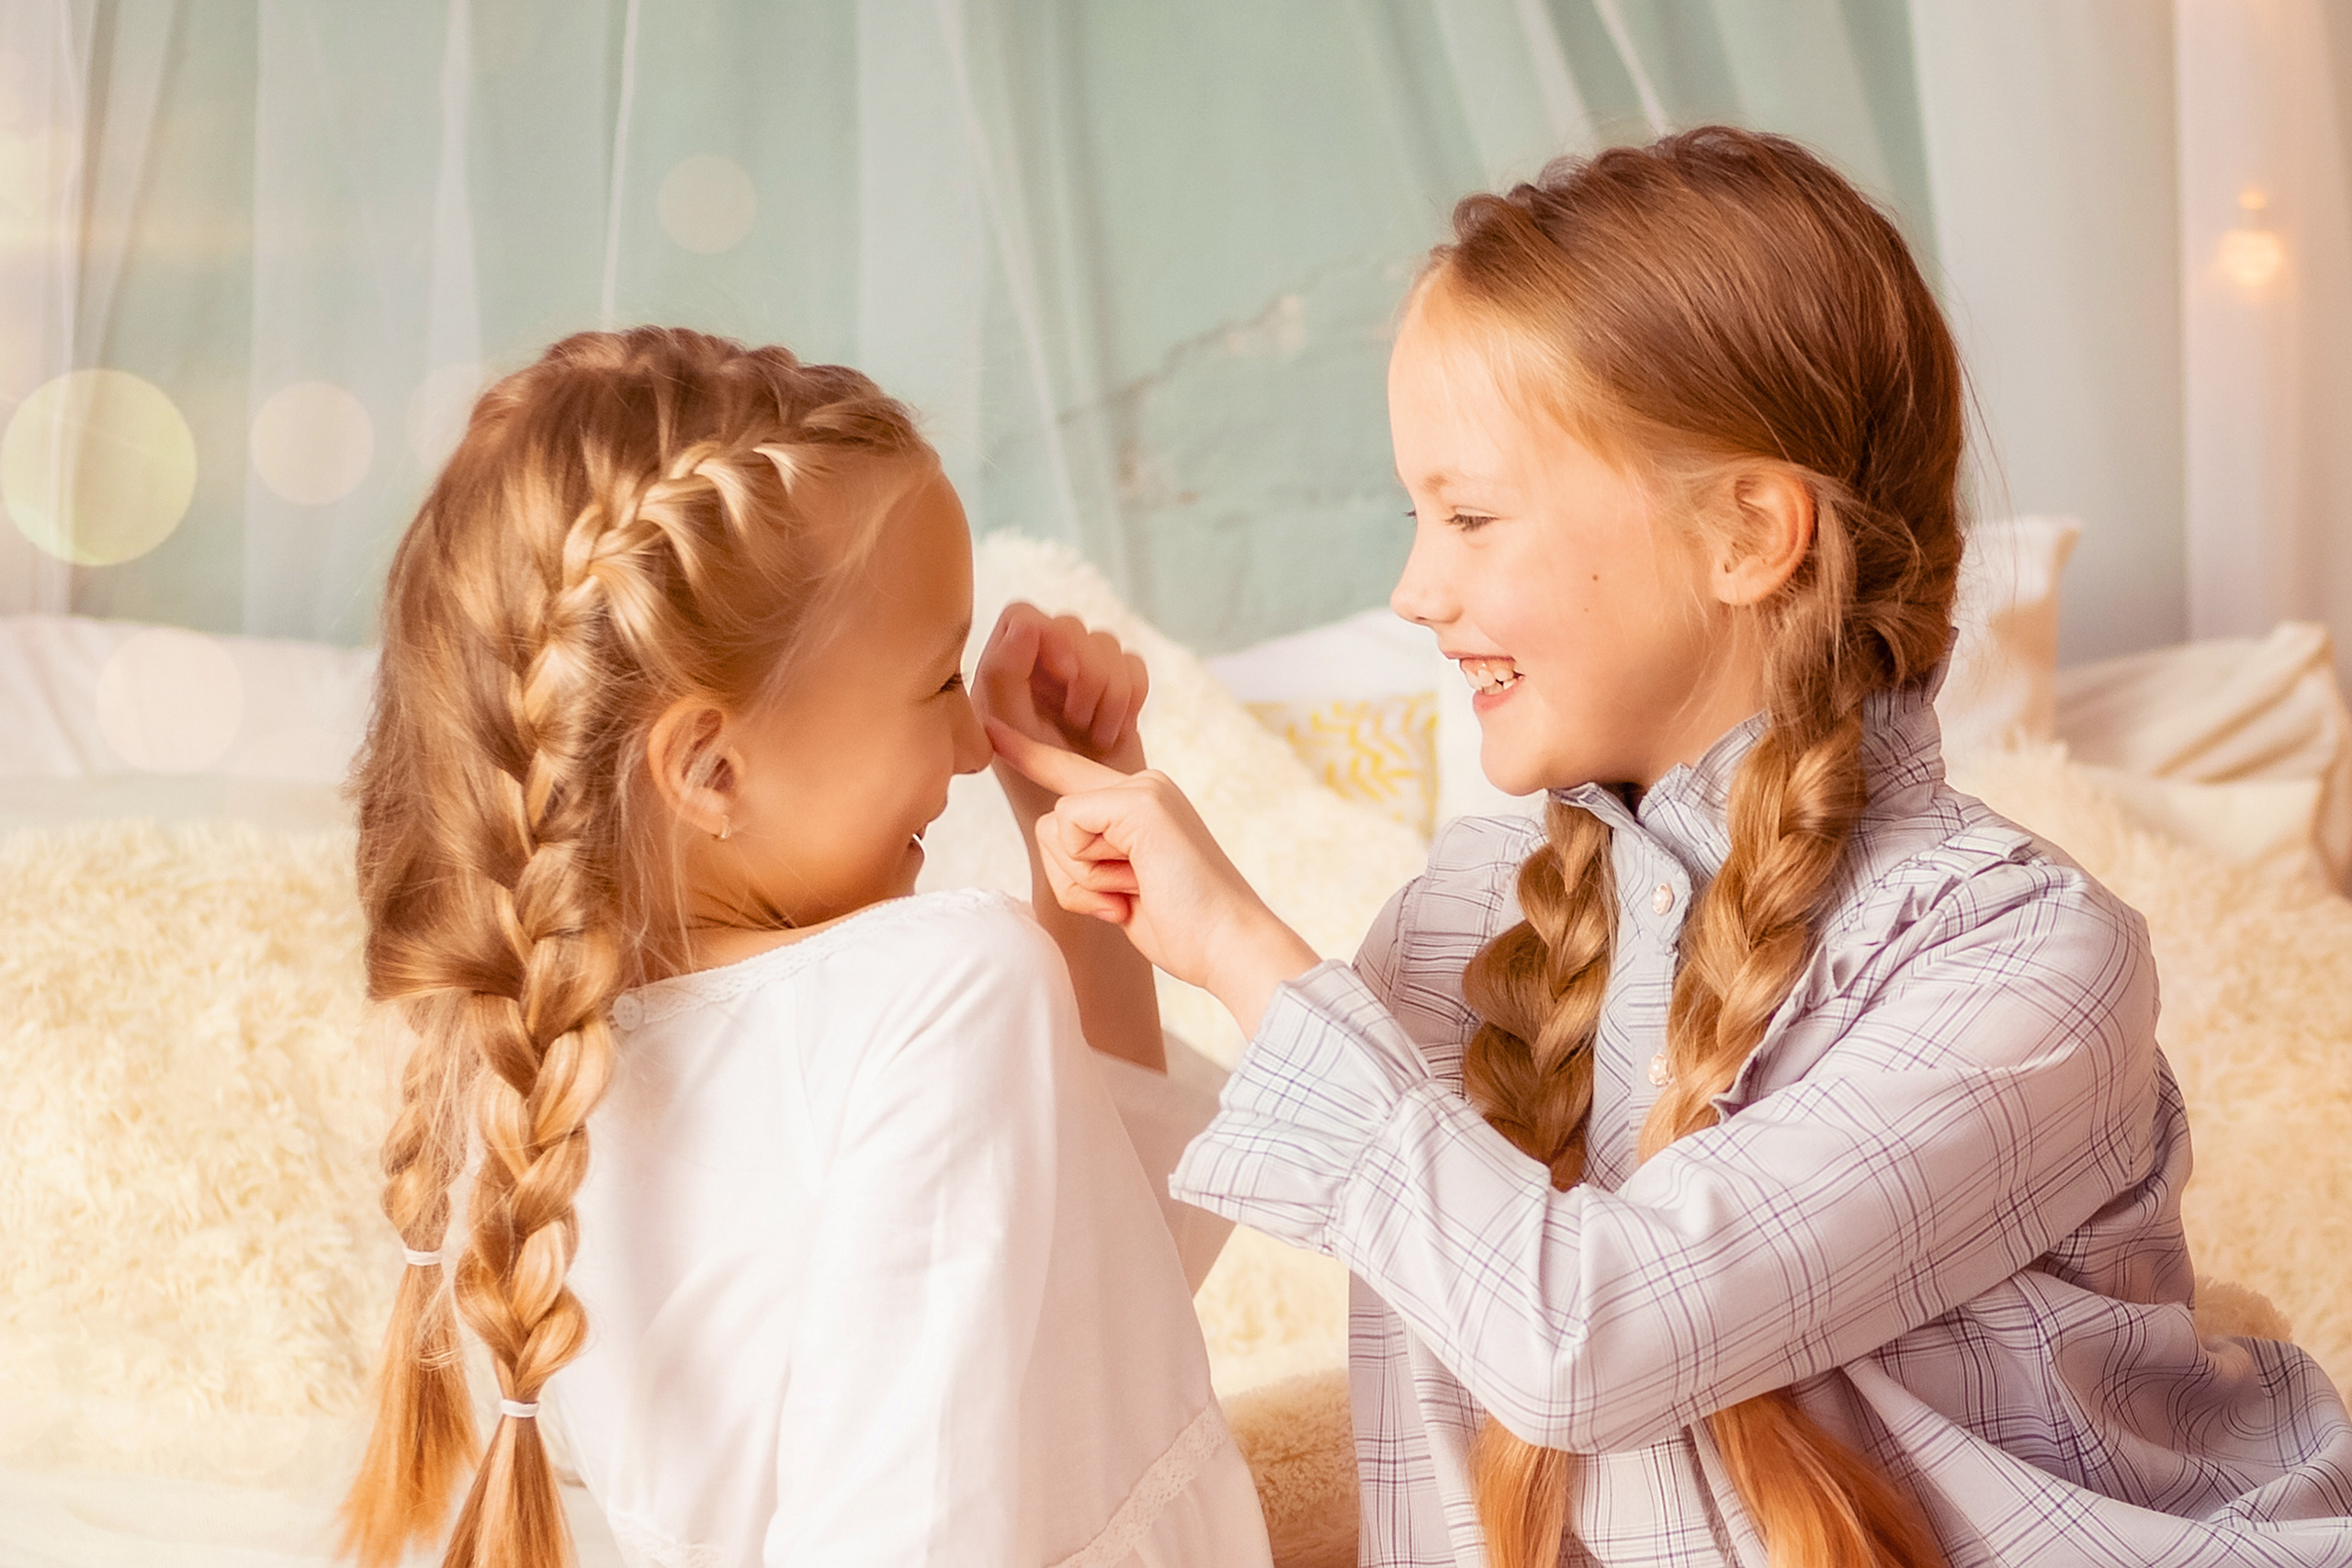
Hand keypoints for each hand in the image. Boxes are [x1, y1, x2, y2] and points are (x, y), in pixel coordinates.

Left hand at [972, 604, 1147, 820]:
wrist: (1088, 832)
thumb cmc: (1035, 790)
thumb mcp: (1008, 731)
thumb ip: (1004, 674)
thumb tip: (1027, 623)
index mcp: (1001, 674)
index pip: (1023, 615)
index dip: (1048, 634)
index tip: (1064, 672)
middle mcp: (1037, 670)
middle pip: (1069, 623)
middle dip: (1085, 671)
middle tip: (1079, 719)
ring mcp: (1078, 680)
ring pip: (1106, 641)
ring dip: (1108, 692)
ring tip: (1096, 735)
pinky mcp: (1114, 694)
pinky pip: (1133, 664)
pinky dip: (1131, 697)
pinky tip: (1115, 732)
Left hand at [987, 721, 1319, 1034]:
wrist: (1229, 945)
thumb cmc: (1183, 928)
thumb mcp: (1124, 889)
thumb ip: (1093, 858)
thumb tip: (1056, 829)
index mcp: (1140, 804)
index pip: (1072, 775)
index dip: (1030, 753)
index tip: (992, 729)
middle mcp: (1142, 787)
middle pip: (1052, 820)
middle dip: (1073, 878)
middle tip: (1129, 899)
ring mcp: (1142, 790)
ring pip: (1056, 827)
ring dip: (1085, 881)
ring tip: (1138, 892)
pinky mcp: (1138, 803)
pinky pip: (1069, 827)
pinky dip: (1091, 873)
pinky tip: (1135, 886)